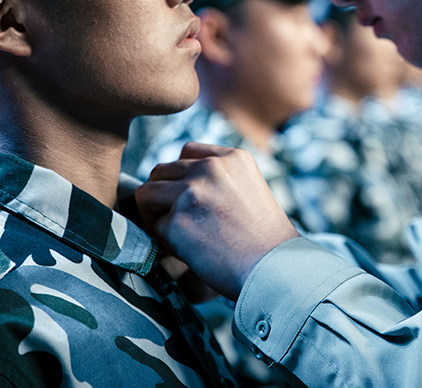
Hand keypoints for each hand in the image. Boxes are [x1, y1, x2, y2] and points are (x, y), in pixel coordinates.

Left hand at [136, 142, 299, 299]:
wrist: (274, 269)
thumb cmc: (264, 240)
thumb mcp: (250, 189)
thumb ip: (219, 179)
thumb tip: (177, 184)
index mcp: (232, 157)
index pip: (187, 152)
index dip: (183, 178)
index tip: (192, 200)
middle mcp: (211, 168)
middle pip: (161, 171)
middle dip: (164, 197)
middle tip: (181, 222)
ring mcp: (192, 192)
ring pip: (146, 194)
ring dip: (156, 215)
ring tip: (178, 235)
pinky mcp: (177, 221)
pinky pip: (153, 227)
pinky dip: (164, 242)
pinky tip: (188, 251)